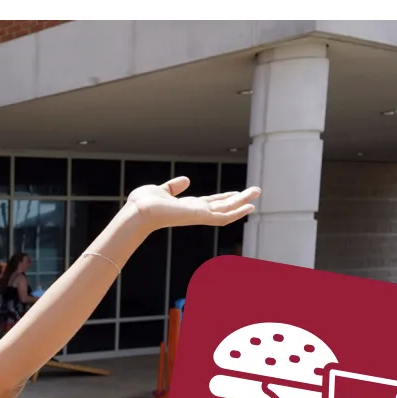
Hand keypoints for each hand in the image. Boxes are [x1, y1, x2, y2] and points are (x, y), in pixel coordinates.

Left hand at [125, 176, 259, 232]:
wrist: (139, 211)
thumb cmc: (143, 204)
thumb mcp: (161, 190)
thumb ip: (173, 187)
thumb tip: (186, 180)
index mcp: (186, 206)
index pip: (209, 202)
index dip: (223, 197)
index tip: (235, 193)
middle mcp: (195, 212)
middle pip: (222, 205)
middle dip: (238, 199)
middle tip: (255, 192)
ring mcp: (199, 216)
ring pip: (227, 209)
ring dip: (242, 201)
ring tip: (257, 192)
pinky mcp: (201, 217)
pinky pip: (223, 216)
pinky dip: (237, 212)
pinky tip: (250, 206)